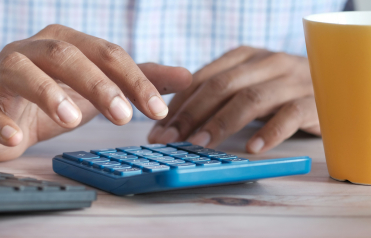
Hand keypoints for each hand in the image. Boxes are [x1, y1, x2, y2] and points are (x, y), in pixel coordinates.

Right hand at [0, 24, 191, 160]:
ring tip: (72, 119)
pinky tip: (16, 139)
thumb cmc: (51, 97)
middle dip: (97, 84)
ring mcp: (4, 74)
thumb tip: (187, 77)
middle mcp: (33, 50)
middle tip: (123, 117)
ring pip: (23, 72)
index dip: (134, 80)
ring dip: (48, 93)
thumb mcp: (97, 88)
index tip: (157, 110)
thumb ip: (137, 80)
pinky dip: (1, 124)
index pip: (106, 53)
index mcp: (66, 42)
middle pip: (67, 55)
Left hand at [148, 46, 319, 152]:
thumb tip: (170, 119)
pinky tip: (252, 149)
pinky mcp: (314, 101)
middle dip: (190, 114)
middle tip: (170, 139)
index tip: (158, 129)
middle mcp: (266, 63)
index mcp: (244, 57)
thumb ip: (215, 95)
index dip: (178, 104)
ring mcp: (291, 80)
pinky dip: (269, 132)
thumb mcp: (246, 84)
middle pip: (221, 86)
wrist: (335, 85)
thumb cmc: (279, 91)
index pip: (203, 78)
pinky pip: (290, 115)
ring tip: (200, 145)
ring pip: (251, 98)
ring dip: (221, 123)